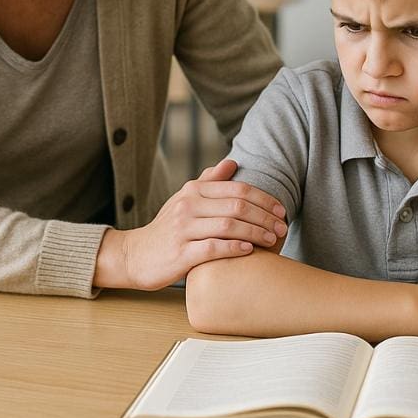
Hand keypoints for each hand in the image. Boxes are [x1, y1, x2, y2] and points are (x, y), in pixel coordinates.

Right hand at [96, 159, 287, 290]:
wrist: (134, 255)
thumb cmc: (167, 228)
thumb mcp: (184, 199)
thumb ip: (208, 181)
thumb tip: (232, 162)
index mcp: (193, 190)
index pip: (237, 189)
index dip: (264, 198)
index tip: (281, 210)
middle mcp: (188, 205)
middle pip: (237, 206)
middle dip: (265, 217)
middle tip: (283, 228)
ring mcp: (183, 229)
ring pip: (228, 226)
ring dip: (256, 233)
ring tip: (273, 240)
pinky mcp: (180, 254)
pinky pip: (213, 248)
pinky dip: (234, 248)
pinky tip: (250, 251)